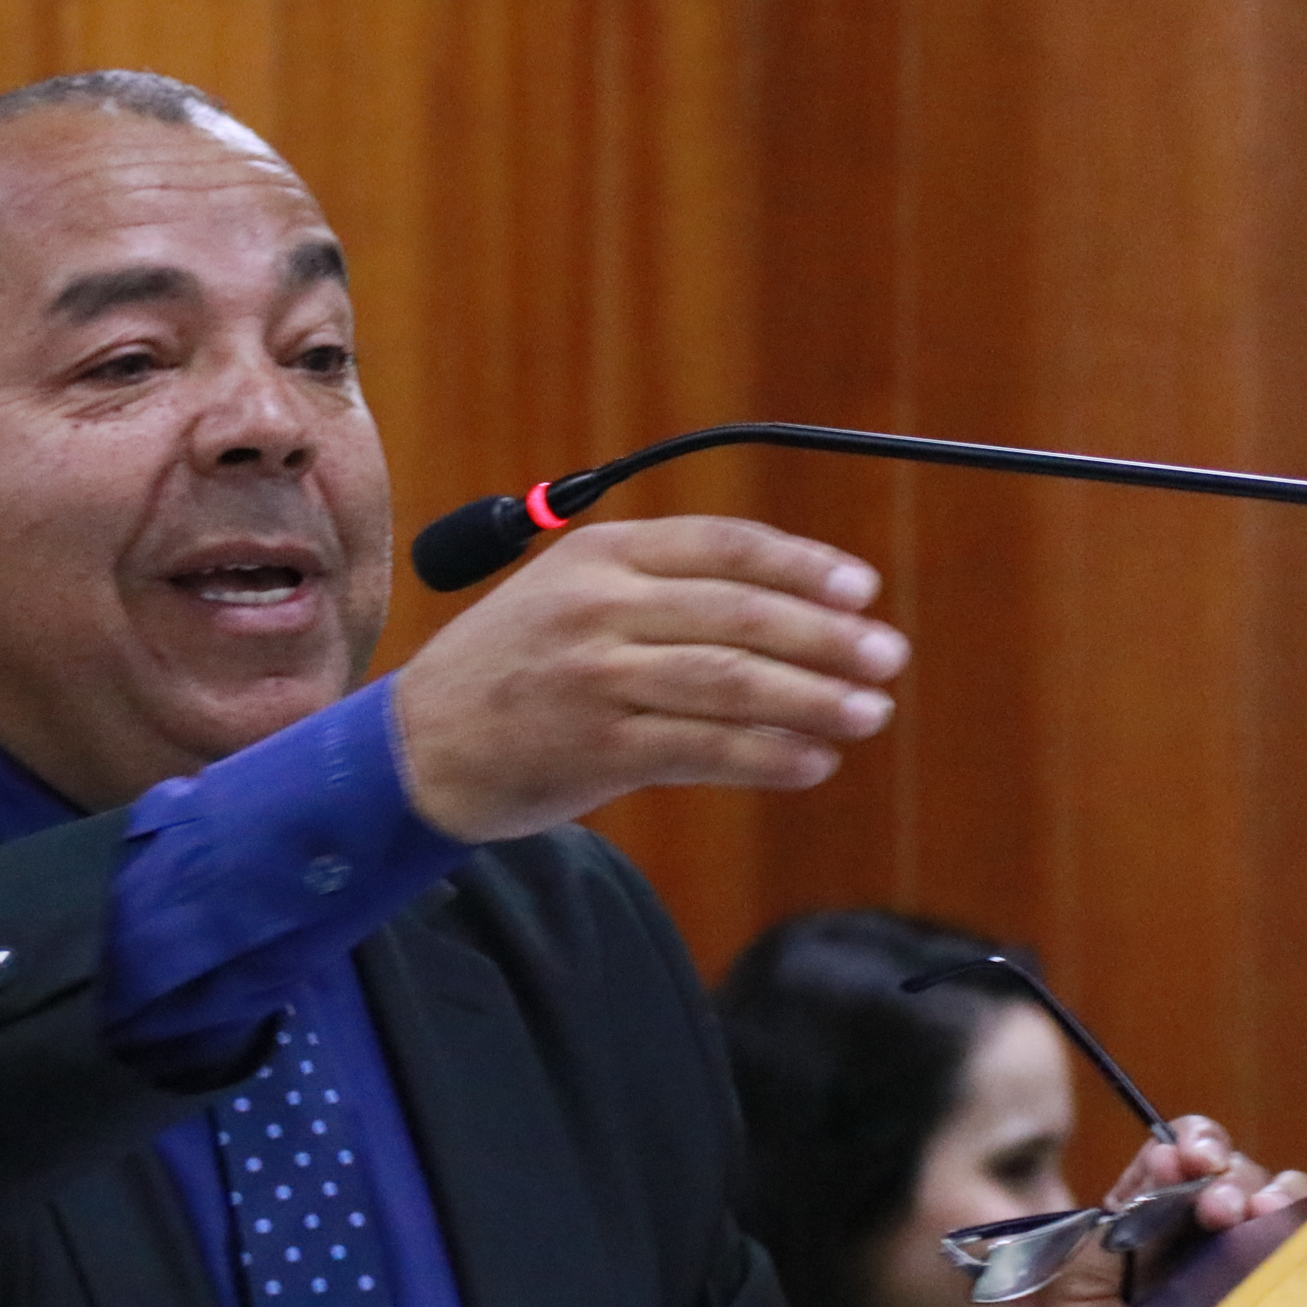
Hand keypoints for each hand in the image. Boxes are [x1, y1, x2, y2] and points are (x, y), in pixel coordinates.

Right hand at [392, 515, 908, 842]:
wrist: (419, 746)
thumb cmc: (515, 669)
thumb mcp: (572, 595)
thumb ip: (662, 589)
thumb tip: (789, 605)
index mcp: (599, 555)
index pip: (723, 545)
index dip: (802, 565)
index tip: (862, 589)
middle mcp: (597, 607)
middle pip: (738, 613)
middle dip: (826, 635)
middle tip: (887, 656)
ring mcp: (594, 679)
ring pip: (730, 681)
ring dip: (813, 698)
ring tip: (869, 712)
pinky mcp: (594, 749)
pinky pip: (701, 749)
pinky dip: (767, 755)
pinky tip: (812, 762)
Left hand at [1021, 1114, 1306, 1306]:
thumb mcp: (1076, 1288)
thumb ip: (1111, 1227)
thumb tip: (1161, 1159)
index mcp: (1150, 1216)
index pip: (1183, 1155)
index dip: (1190, 1146)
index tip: (1181, 1162)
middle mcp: (1202, 1231)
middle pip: (1236, 1170)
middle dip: (1228, 1171)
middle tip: (1216, 1204)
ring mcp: (1243, 1263)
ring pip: (1279, 1199)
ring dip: (1271, 1193)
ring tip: (1256, 1213)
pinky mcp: (1279, 1297)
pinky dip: (1305, 1229)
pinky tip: (1287, 1233)